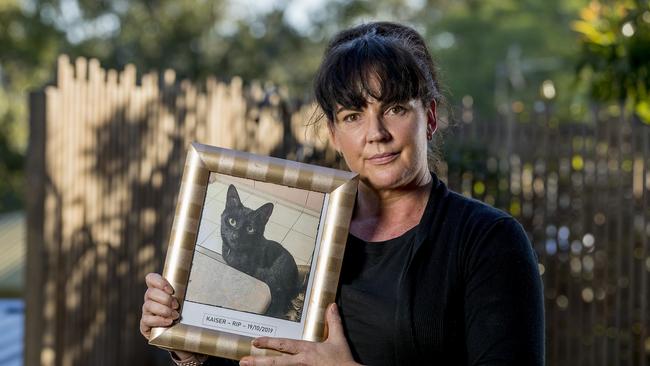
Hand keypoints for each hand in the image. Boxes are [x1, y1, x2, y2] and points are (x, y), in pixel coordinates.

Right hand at [140, 273, 194, 360]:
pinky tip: (168, 322)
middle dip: (165, 299)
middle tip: (177, 305)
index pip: (151, 279)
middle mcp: (150, 299)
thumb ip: (189, 292)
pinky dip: (158, 320)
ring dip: (163, 310)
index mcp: (158, 290)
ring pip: (148, 305)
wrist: (182, 336)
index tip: (171, 290)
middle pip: (150, 292)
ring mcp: (147, 312)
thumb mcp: (187, 302)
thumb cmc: (185, 315)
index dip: (159, 282)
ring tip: (175, 315)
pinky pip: (146, 320)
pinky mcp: (145, 325)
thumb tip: (200, 282)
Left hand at [239, 303, 359, 365]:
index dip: (270, 342)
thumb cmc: (342, 360)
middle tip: (244, 361)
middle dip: (259, 362)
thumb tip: (331, 306)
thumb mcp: (338, 339)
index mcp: (307, 351)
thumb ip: (333, 322)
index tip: (256, 341)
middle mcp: (302, 362)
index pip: (285, 345)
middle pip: (277, 362)